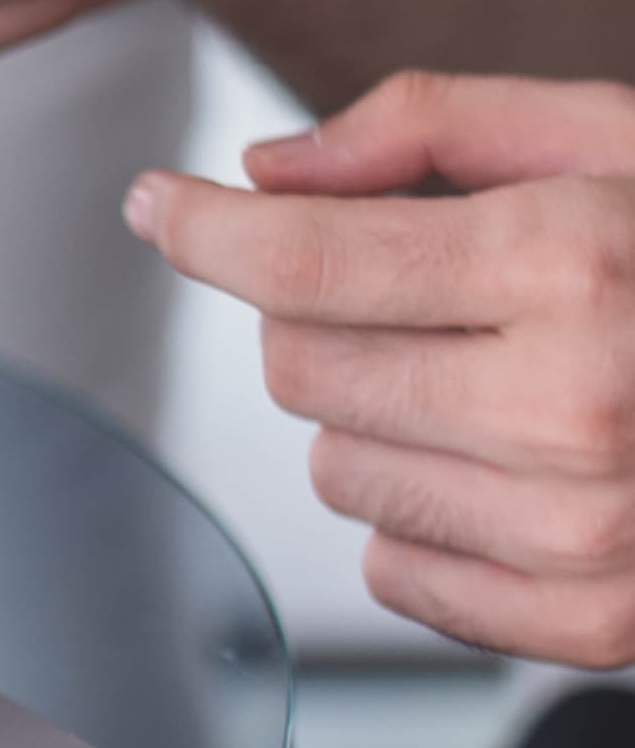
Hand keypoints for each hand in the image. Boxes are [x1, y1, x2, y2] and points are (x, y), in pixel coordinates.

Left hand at [125, 71, 634, 666]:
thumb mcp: (613, 132)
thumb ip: (427, 125)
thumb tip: (265, 172)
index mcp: (573, 264)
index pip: (300, 263)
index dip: (201, 230)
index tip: (157, 204)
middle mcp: (572, 405)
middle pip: (298, 366)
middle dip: (321, 313)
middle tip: (417, 287)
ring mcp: (584, 531)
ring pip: (336, 469)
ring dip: (377, 414)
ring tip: (493, 374)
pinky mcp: (594, 622)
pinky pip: (395, 573)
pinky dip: (422, 517)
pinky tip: (511, 463)